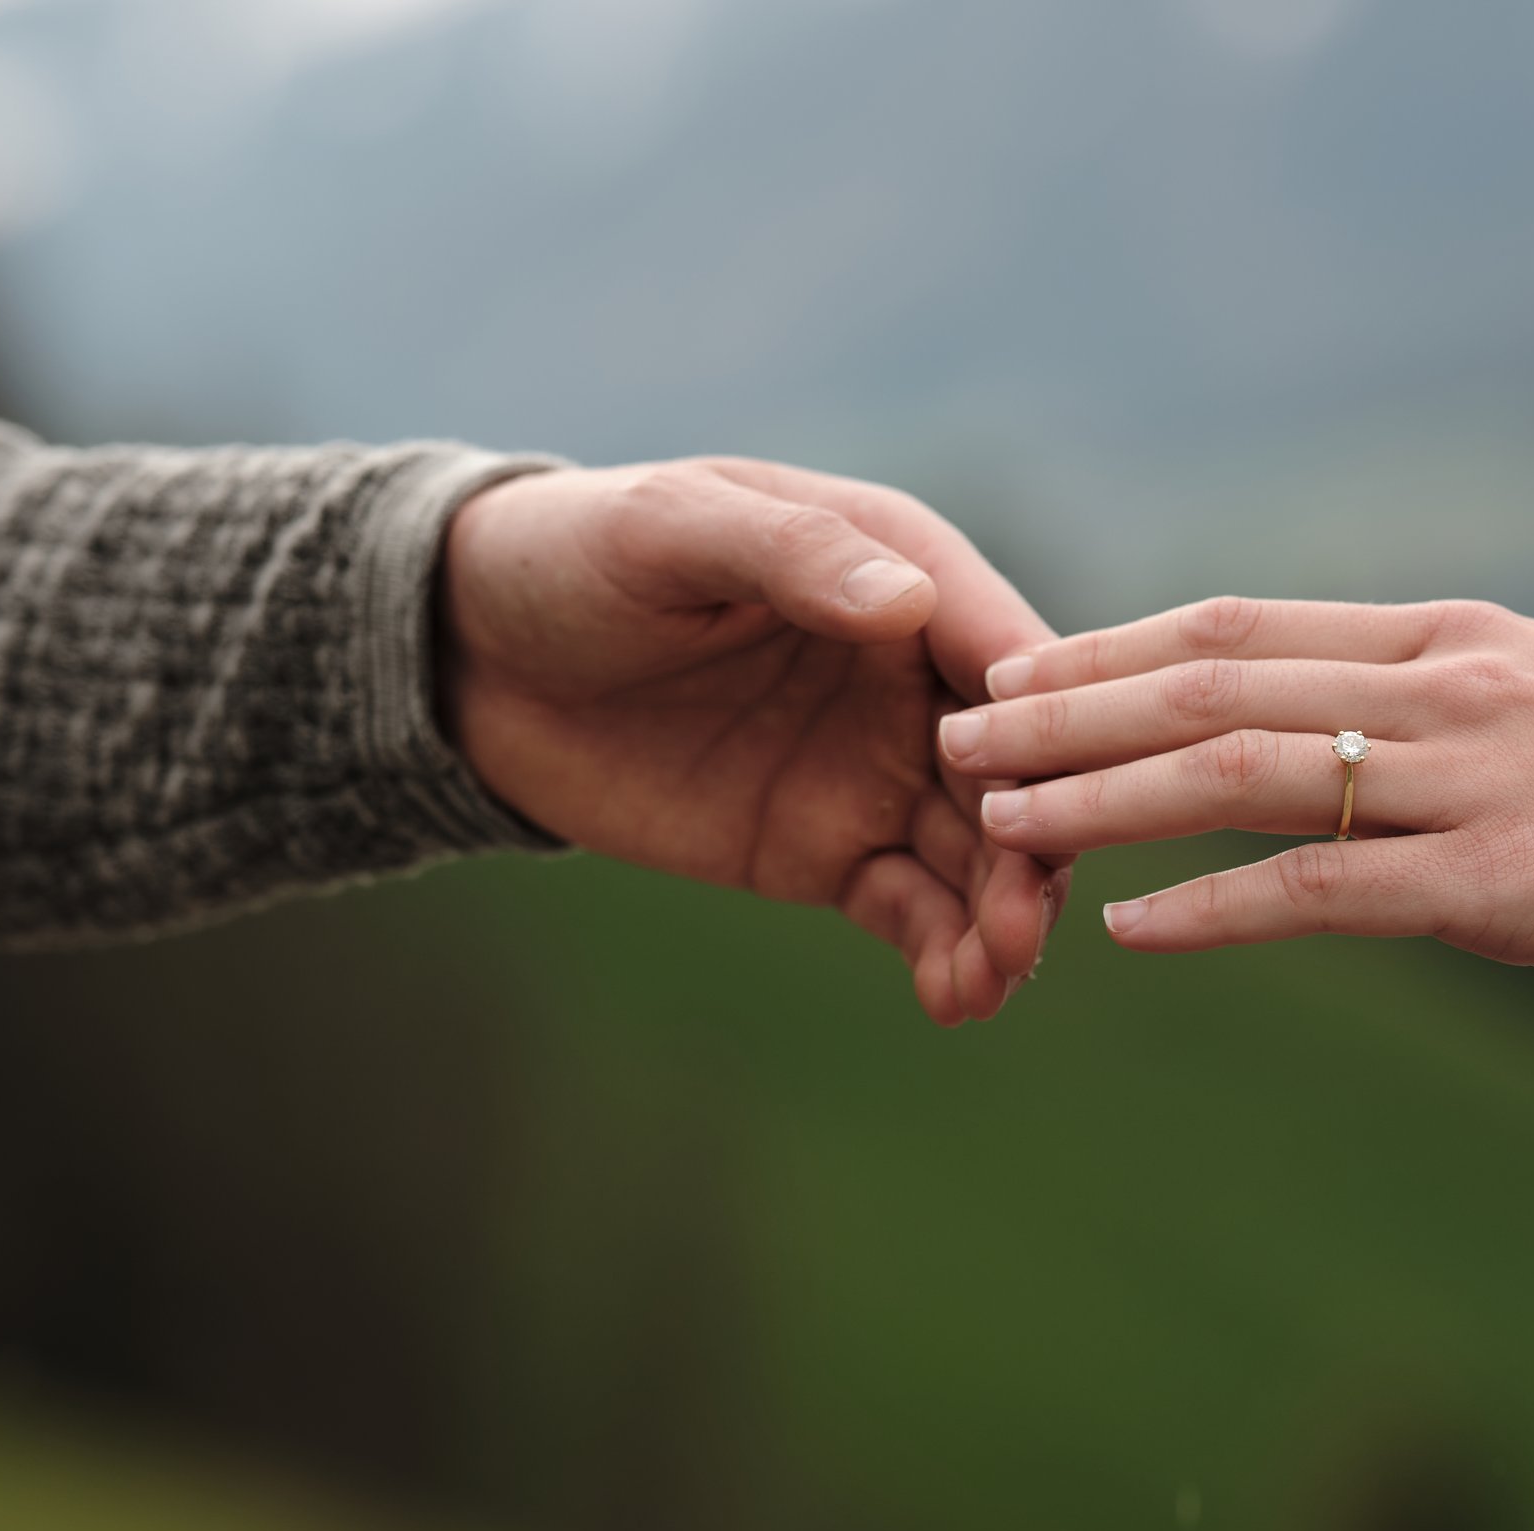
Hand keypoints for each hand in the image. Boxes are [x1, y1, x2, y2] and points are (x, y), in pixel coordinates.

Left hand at [440, 457, 1063, 1023]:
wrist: (477, 655)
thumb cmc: (579, 551)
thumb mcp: (674, 529)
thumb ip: (791, 558)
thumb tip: (906, 601)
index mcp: (900, 571)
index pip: (1003, 651)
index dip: (1042, 724)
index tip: (1056, 794)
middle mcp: (912, 677)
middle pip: (1010, 770)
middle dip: (1031, 849)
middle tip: (1023, 927)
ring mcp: (878, 770)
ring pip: (976, 855)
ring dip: (1000, 919)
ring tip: (989, 980)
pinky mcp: (829, 849)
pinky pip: (911, 908)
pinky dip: (941, 952)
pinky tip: (954, 999)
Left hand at [937, 597, 1533, 989]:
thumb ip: (1446, 713)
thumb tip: (1350, 744)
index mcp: (1445, 641)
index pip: (1237, 623)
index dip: (1110, 646)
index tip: (1016, 666)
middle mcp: (1434, 688)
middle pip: (1205, 677)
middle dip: (1064, 702)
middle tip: (952, 722)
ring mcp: (1463, 778)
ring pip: (1236, 768)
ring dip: (1101, 791)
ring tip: (994, 810)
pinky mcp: (1499, 880)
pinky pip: (1320, 888)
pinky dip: (1210, 905)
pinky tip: (1124, 928)